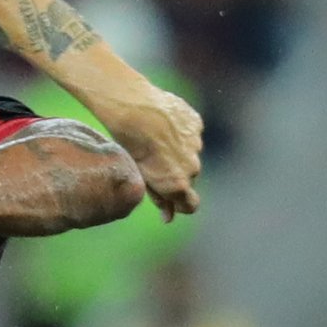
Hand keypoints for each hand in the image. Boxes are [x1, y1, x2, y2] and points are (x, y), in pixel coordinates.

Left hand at [94, 86, 203, 217]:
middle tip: (154, 161)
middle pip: (188, 177)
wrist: (133, 107)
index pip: (191, 205)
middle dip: (176, 174)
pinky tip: (163, 125)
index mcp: (178, 185)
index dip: (180, 203)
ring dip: (178, 152)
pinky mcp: (196, 124)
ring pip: (190, 154)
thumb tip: (169, 218)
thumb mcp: (141, 176)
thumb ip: (159, 199)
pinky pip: (191, 134)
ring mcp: (196, 144)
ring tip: (156, 140)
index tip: (169, 197)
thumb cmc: (130, 146)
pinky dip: (181, 133)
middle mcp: (193, 167)